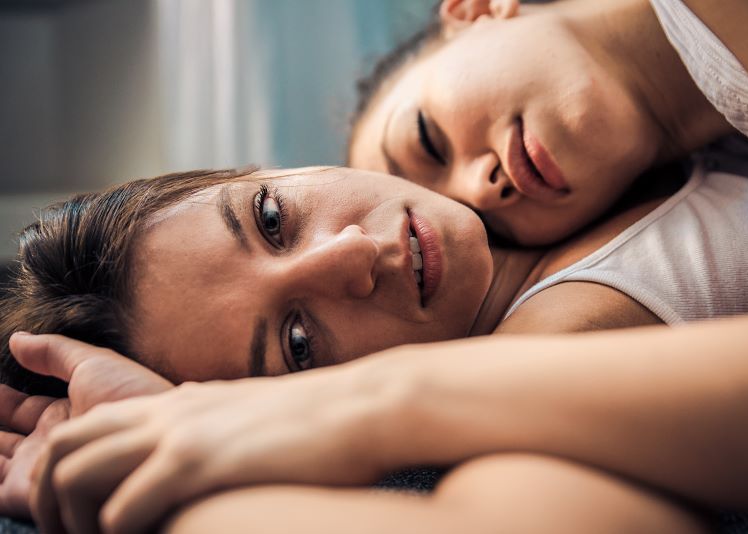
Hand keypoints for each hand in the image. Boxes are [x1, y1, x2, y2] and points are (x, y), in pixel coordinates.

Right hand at [4, 333, 173, 524]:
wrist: (159, 439)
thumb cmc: (137, 398)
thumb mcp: (94, 366)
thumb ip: (55, 353)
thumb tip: (16, 339)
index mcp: (61, 416)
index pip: (16, 409)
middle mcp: (50, 446)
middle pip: (3, 438)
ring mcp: (43, 472)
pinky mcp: (36, 496)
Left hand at [31, 363, 398, 533]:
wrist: (360, 405)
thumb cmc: (319, 416)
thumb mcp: (255, 407)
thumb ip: (218, 409)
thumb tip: (200, 402)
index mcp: (178, 401)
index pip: (87, 428)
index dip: (66, 474)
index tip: (81, 517)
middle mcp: (166, 412)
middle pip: (64, 445)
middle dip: (48, 497)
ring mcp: (179, 433)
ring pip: (75, 472)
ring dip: (73, 520)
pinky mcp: (198, 460)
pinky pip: (122, 507)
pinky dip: (118, 533)